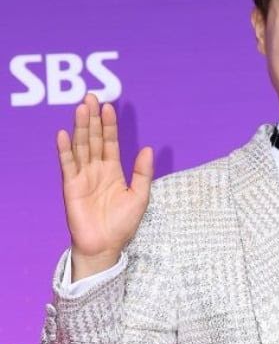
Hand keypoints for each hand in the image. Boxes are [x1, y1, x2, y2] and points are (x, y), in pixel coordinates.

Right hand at [56, 92, 152, 277]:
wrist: (106, 246)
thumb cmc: (122, 225)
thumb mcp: (139, 197)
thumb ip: (143, 173)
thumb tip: (148, 148)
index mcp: (112, 171)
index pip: (110, 142)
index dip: (110, 125)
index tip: (109, 106)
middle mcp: (96, 170)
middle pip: (94, 139)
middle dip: (93, 119)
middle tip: (91, 97)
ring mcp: (82, 176)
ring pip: (81, 146)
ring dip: (81, 127)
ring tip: (81, 108)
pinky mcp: (71, 186)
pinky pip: (67, 164)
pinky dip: (65, 149)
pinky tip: (64, 134)